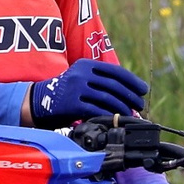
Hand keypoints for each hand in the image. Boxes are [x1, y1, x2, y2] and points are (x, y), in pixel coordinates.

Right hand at [28, 59, 148, 124]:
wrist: (40, 101)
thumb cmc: (68, 92)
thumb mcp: (83, 79)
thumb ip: (102, 82)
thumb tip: (131, 94)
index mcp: (87, 64)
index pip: (115, 71)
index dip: (132, 81)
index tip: (143, 90)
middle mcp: (81, 74)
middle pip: (114, 85)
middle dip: (131, 96)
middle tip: (140, 105)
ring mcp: (76, 88)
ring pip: (107, 98)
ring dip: (123, 107)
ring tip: (131, 113)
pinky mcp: (72, 104)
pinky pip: (97, 110)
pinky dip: (110, 114)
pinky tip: (117, 119)